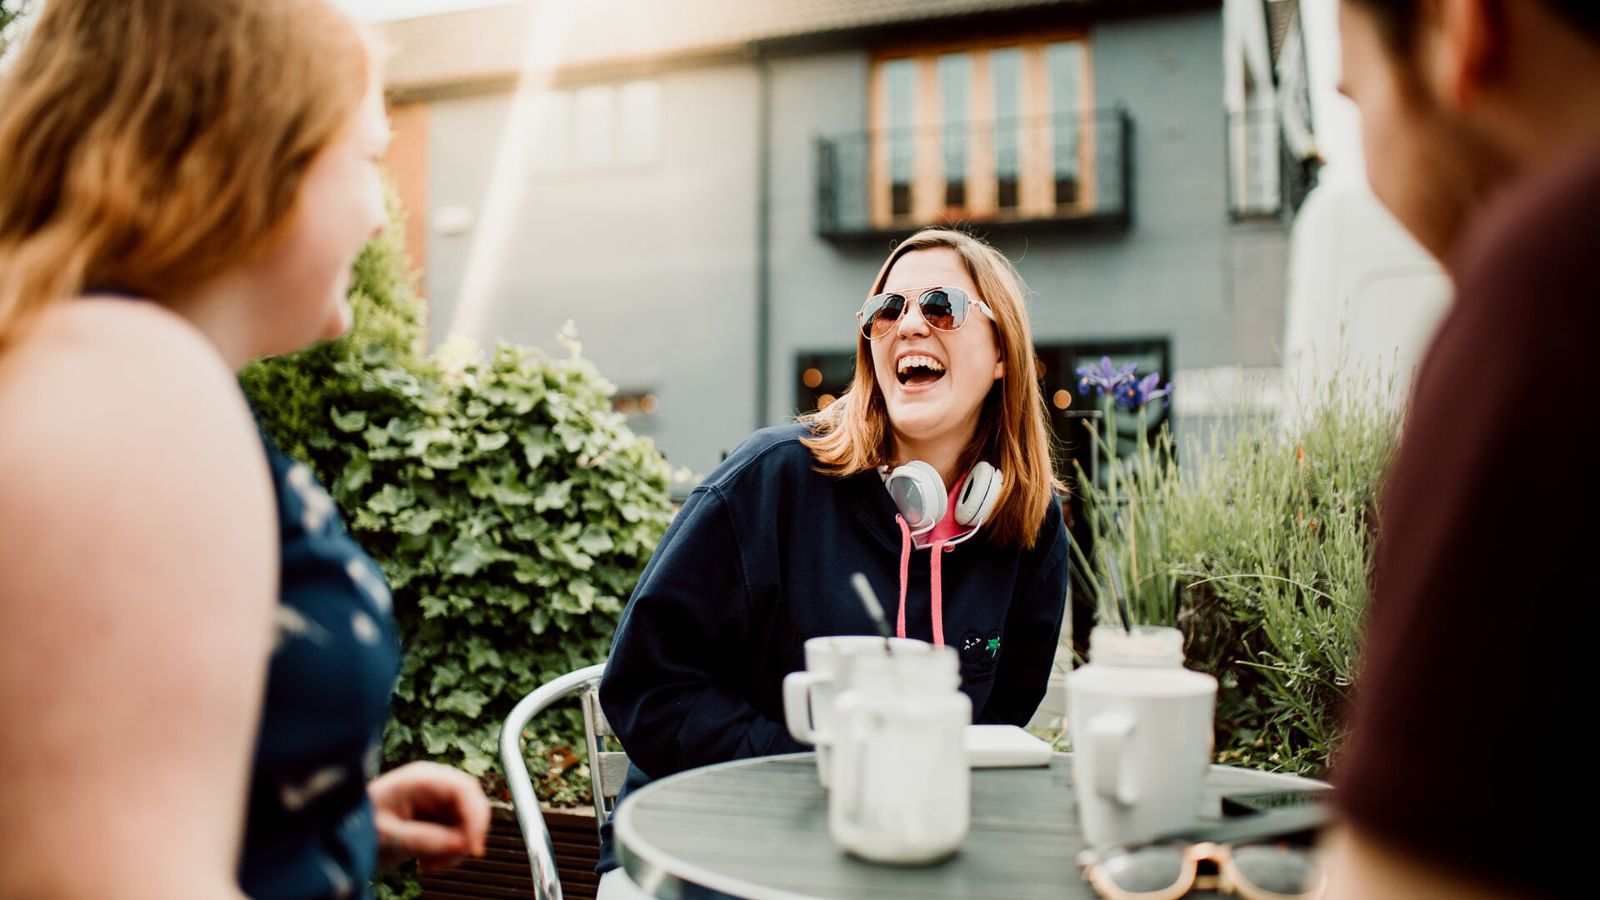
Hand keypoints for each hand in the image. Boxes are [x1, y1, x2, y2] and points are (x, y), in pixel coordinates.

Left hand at [370, 761, 490, 872]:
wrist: (344, 834)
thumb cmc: (358, 827)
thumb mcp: (389, 836)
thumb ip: (425, 839)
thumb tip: (462, 844)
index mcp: (421, 779)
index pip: (463, 789)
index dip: (475, 818)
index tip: (471, 846)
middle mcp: (433, 785)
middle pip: (470, 804)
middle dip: (466, 836)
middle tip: (451, 860)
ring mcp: (436, 800)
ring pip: (467, 821)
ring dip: (456, 847)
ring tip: (431, 865)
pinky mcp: (436, 816)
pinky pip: (457, 832)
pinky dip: (449, 850)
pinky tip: (429, 861)